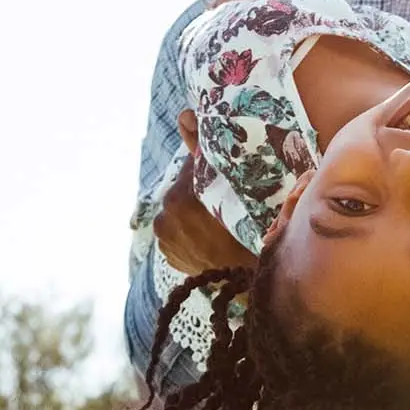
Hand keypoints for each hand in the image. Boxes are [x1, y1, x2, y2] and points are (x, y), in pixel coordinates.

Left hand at [154, 151, 256, 274]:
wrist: (244, 280)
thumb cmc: (245, 235)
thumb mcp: (234, 196)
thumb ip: (211, 166)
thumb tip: (191, 128)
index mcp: (177, 199)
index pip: (190, 167)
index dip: (207, 165)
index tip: (219, 167)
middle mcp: (164, 218)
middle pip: (182, 190)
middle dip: (198, 190)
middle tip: (221, 197)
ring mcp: (164, 240)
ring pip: (178, 212)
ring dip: (191, 212)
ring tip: (213, 221)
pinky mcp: (168, 255)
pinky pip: (177, 232)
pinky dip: (188, 231)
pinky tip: (206, 236)